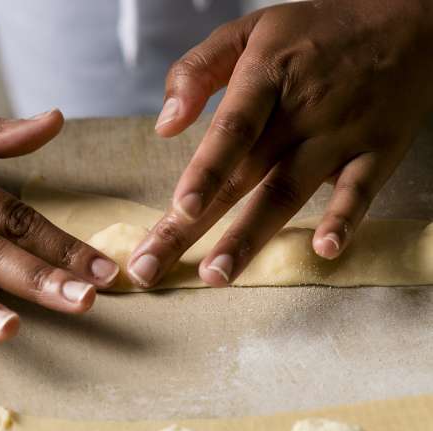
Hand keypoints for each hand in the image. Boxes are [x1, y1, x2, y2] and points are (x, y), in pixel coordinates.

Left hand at [128, 0, 432, 287]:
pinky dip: (345, 220)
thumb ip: (197, 70)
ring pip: (287, 194)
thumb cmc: (314, 32)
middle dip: (194, 227)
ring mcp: (339, 136)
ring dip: (250, 238)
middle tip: (154, 268)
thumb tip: (164, 125)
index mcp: (264, 78)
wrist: (407, 19)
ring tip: (218, 275)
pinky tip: (325, 250)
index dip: (205, 171)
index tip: (179, 209)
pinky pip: (359, 192)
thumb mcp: (248, 31)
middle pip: (241, 178)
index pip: (231, 130)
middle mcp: (299, 112)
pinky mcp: (376, 153)